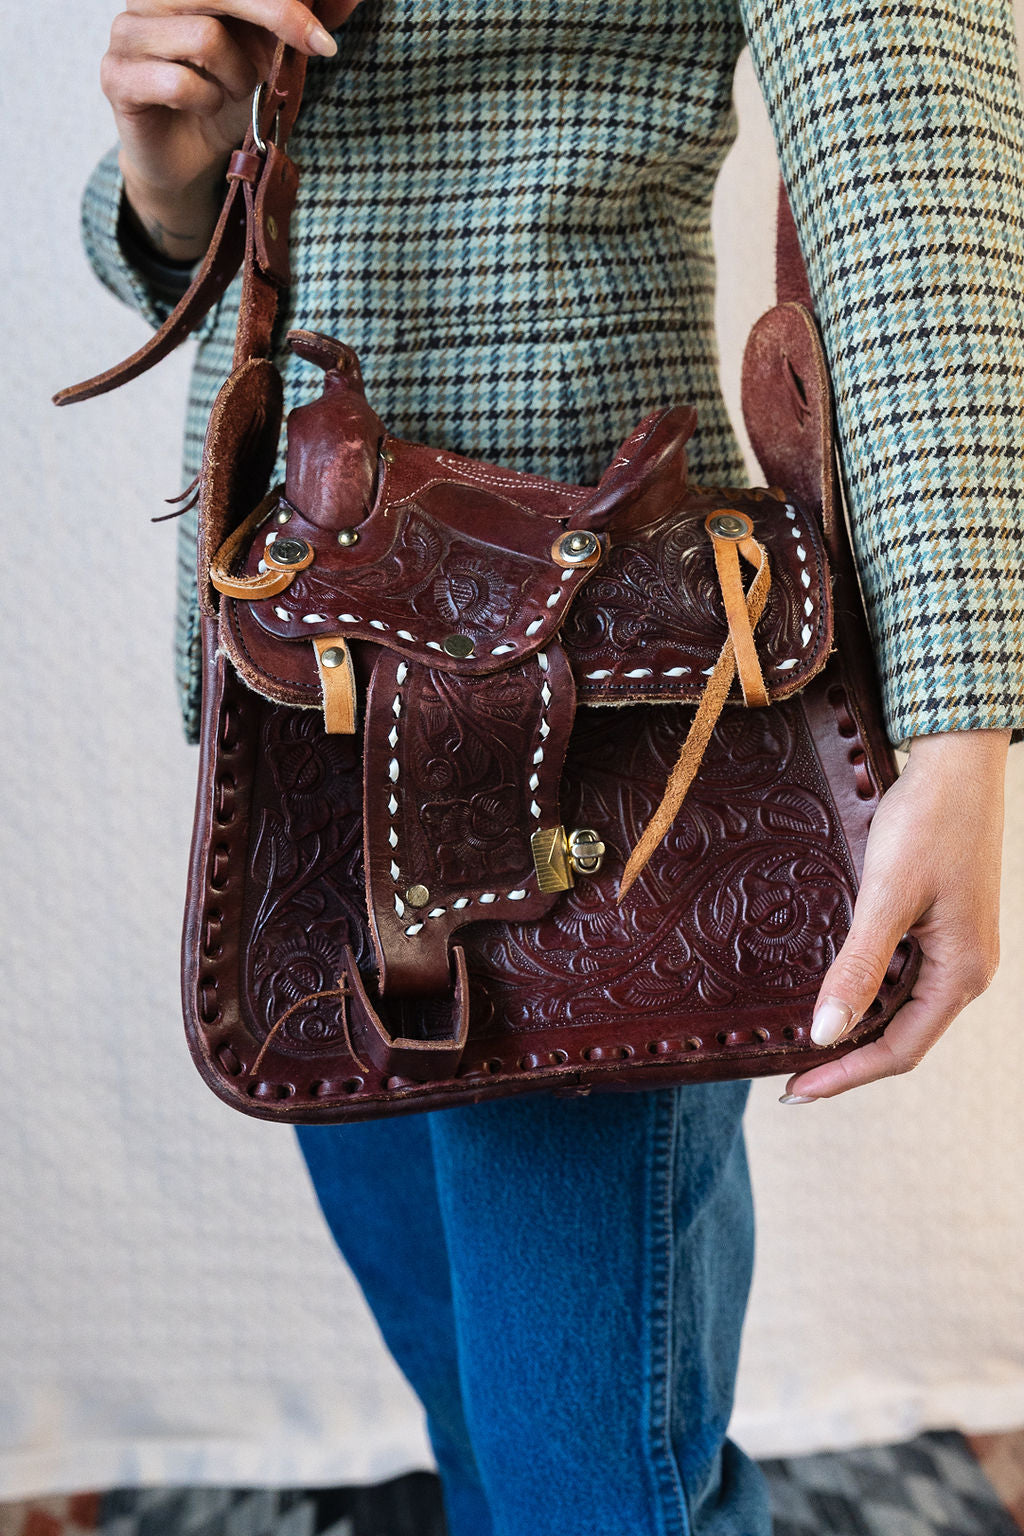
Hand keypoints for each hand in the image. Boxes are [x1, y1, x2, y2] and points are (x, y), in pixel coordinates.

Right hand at [101, 0, 358, 258]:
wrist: (187, 159)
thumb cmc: (225, 96)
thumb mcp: (272, 54)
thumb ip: (301, 21)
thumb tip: (350, 0)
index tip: (325, 32)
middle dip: (277, 13)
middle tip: (315, 47)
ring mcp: (126, 33)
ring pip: (205, 37)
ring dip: (237, 74)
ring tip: (234, 91)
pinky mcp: (116, 77)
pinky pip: (179, 81)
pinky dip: (207, 100)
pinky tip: (206, 107)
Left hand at [781, 727, 1009, 1102]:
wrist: (956, 761)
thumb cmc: (928, 822)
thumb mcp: (887, 896)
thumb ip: (859, 967)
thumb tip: (825, 1034)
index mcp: (962, 973)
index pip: (900, 1051)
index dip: (846, 1075)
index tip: (794, 1090)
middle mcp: (966, 969)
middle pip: (902, 1036)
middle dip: (847, 1058)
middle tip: (789, 1073)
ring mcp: (956, 947)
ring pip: (901, 1007)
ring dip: (855, 1026)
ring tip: (801, 1039)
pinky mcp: (941, 924)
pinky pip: (903, 975)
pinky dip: (866, 989)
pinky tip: (829, 986)